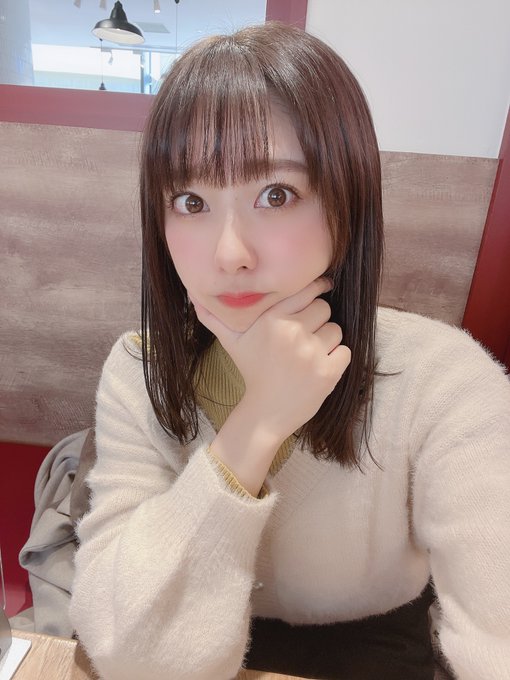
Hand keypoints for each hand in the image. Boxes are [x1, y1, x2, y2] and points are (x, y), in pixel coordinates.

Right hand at [192, 278, 350, 442]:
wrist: (265, 414)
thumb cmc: (252, 372)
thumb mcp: (232, 343)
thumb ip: (214, 318)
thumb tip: (192, 297)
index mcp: (272, 319)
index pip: (308, 290)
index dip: (317, 289)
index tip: (322, 290)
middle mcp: (292, 332)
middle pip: (324, 309)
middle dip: (317, 322)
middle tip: (302, 340)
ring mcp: (311, 353)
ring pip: (336, 330)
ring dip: (327, 342)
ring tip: (307, 357)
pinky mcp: (328, 372)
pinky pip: (345, 352)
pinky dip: (337, 360)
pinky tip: (318, 369)